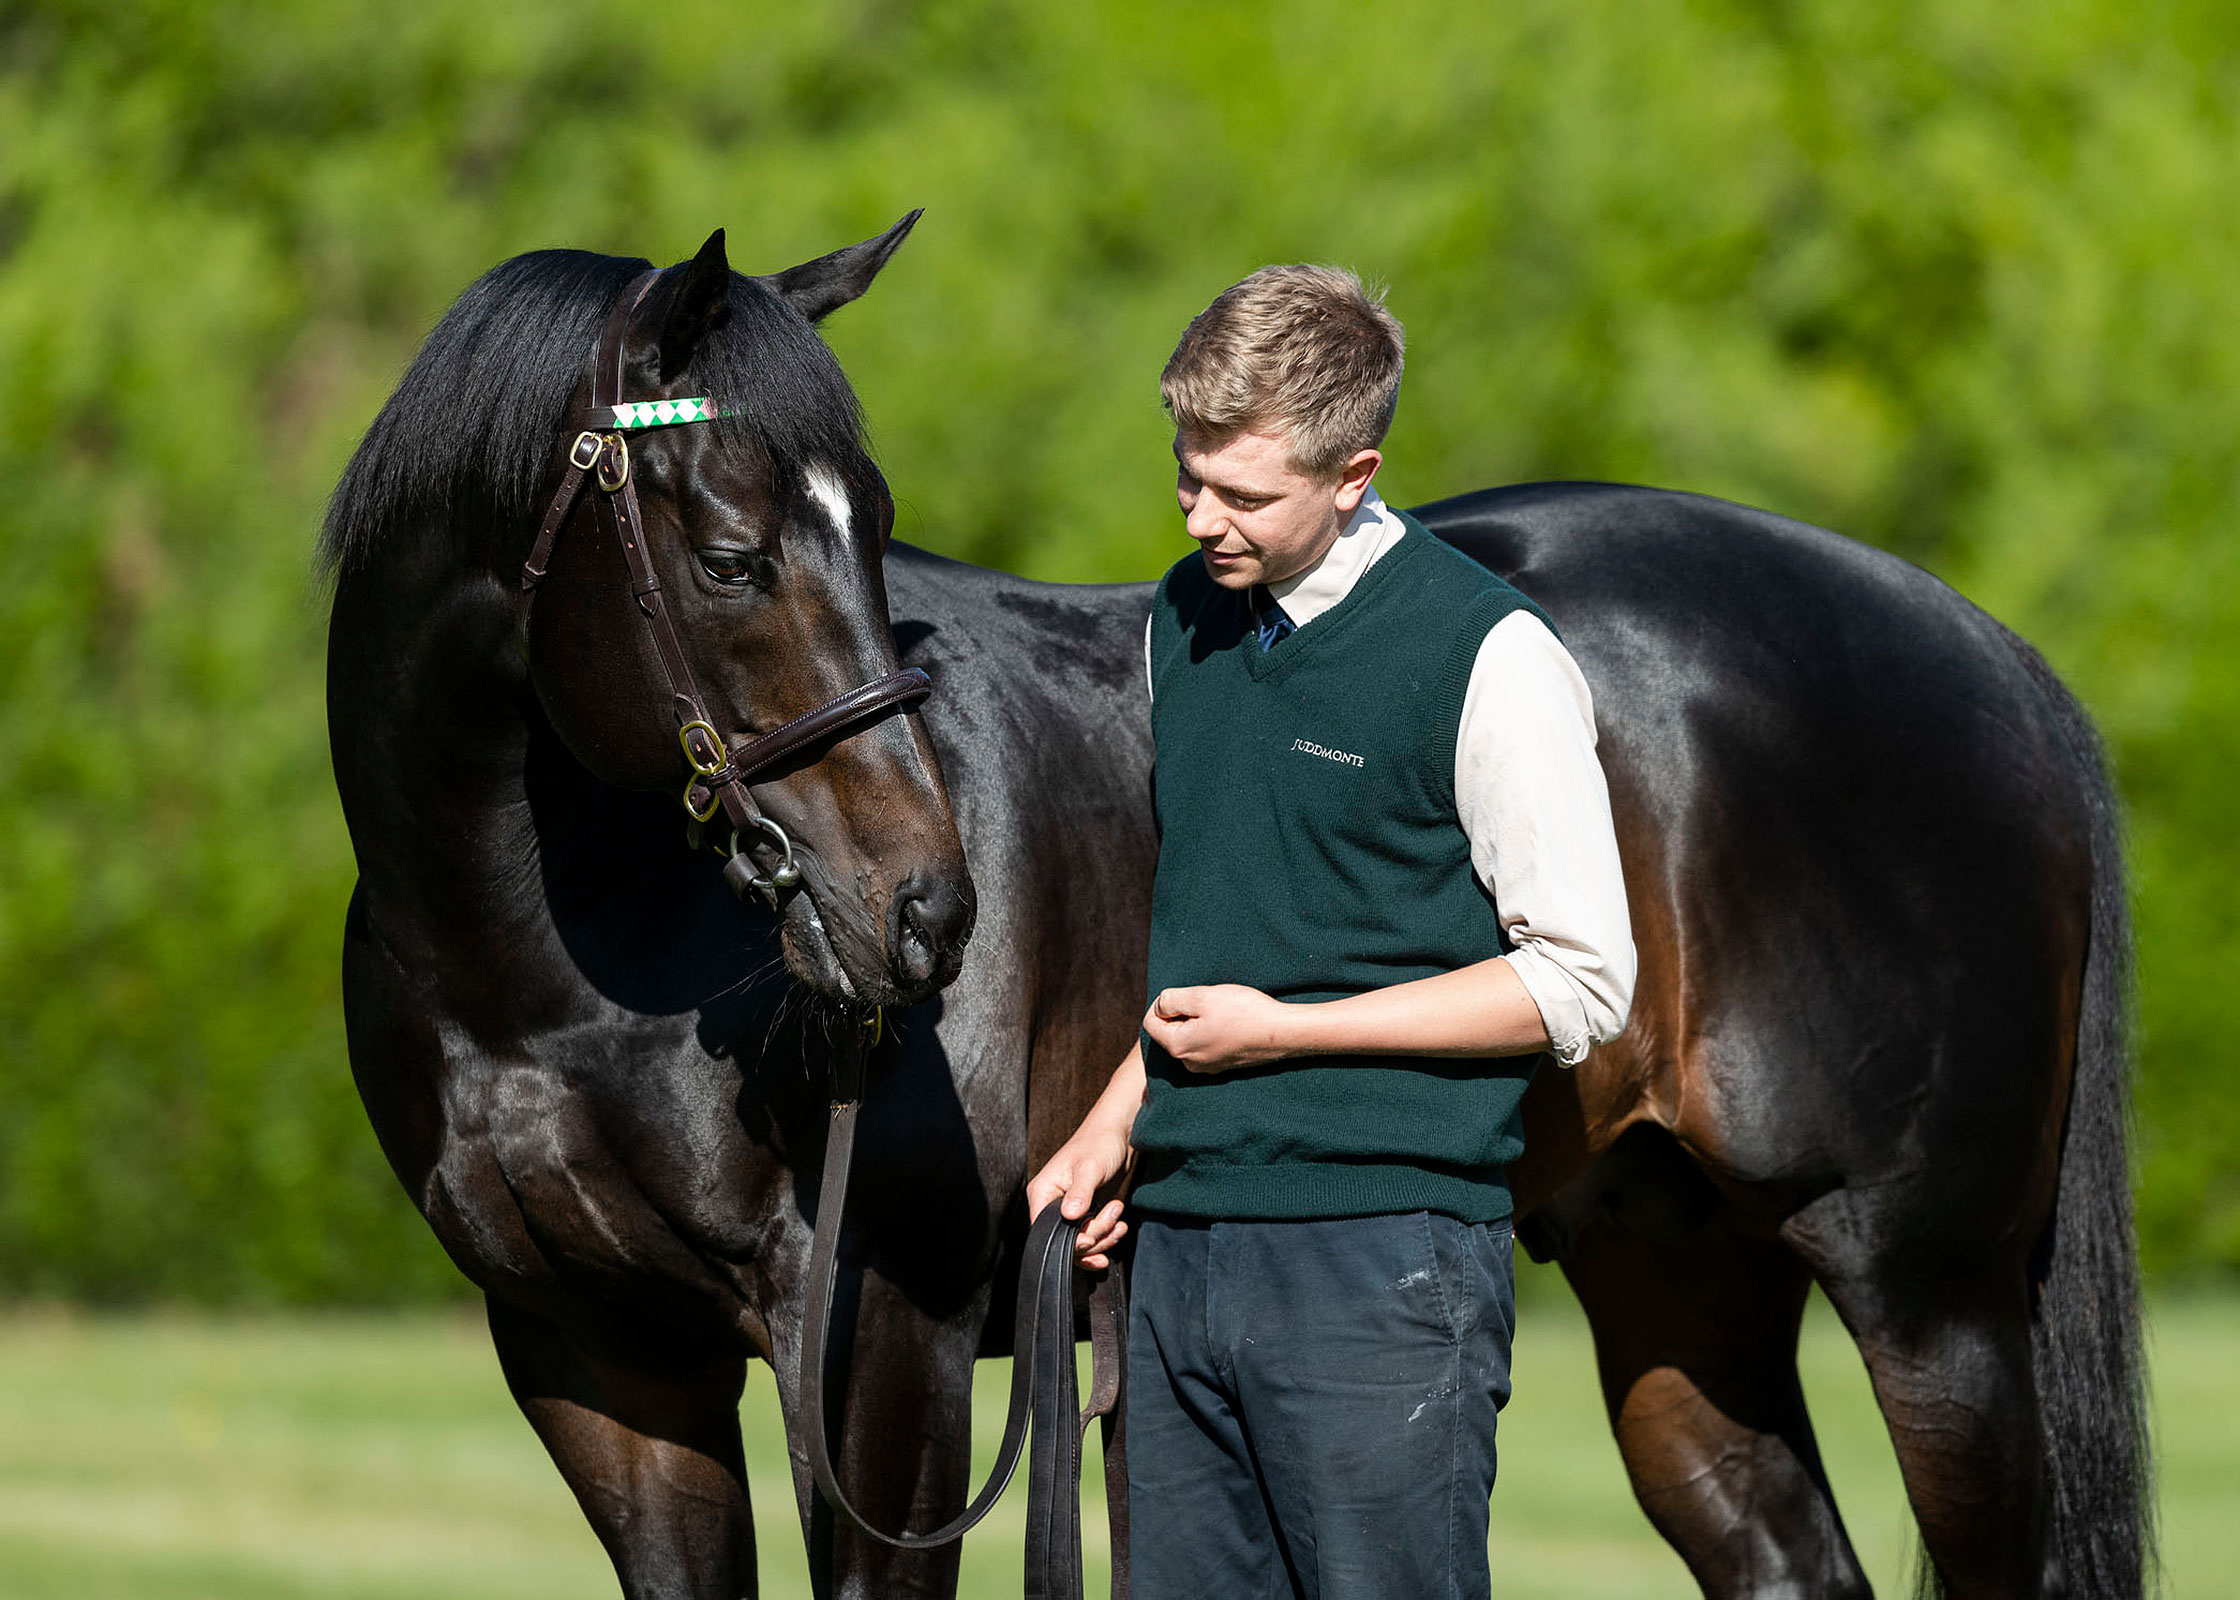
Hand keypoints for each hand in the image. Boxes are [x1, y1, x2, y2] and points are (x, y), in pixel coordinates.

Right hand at [1026, 1113, 1132, 1270]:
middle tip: (1113, 1212)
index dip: (1068, 1241)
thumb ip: (1080, 1193)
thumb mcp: (1090, 1168)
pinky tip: (1119, 1226)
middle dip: (1094, 1235)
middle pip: (1066, 1242)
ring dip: (1104, 1235)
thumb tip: (1070, 1215)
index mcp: (1043, 1192)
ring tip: (1118, 1210)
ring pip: (1082, 1243)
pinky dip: (1107, 1236)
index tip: (1090, 1237)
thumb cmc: (1099, 1143)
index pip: (1045, 1232)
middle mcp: (1052, 1205)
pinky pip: (1093, 1237)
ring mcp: (1070, 1211)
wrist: (1119, 1135)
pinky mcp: (1086, 1214)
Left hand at [1142, 984, 1293, 1074]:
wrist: (1282, 1033)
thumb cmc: (1243, 1012)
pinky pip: (1206, 1045)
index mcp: (1178, 1046)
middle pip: (1169, 1031)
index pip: (1150, 1022)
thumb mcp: (1202, 996)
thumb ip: (1171, 1000)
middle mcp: (1189, 1063)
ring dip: (1199, 1022)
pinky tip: (1232, 1023)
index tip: (1187, 994)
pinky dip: (1213, 1031)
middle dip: (1182, 1013)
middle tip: (1208, 1002)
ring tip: (1222, 1012)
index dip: (1163, 1003)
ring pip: (1189, 1037)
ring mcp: (1207, 1067)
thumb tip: (1160, 1006)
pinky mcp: (1223, 1066)